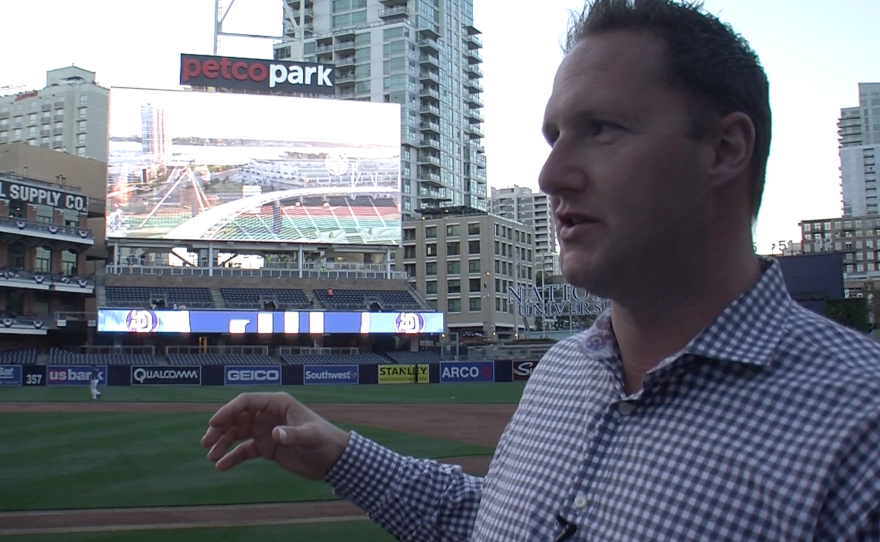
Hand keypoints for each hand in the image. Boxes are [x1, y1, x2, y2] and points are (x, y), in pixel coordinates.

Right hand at [201, 392, 350, 479]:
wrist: (333, 460)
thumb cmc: (325, 441)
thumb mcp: (311, 437)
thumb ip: (294, 435)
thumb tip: (275, 434)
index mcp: (278, 403)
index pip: (246, 402)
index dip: (228, 411)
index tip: (213, 424)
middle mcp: (269, 415)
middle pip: (237, 417)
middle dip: (220, 428)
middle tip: (206, 442)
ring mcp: (266, 431)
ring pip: (237, 433)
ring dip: (222, 442)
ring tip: (211, 456)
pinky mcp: (267, 447)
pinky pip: (244, 450)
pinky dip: (232, 457)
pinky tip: (221, 466)